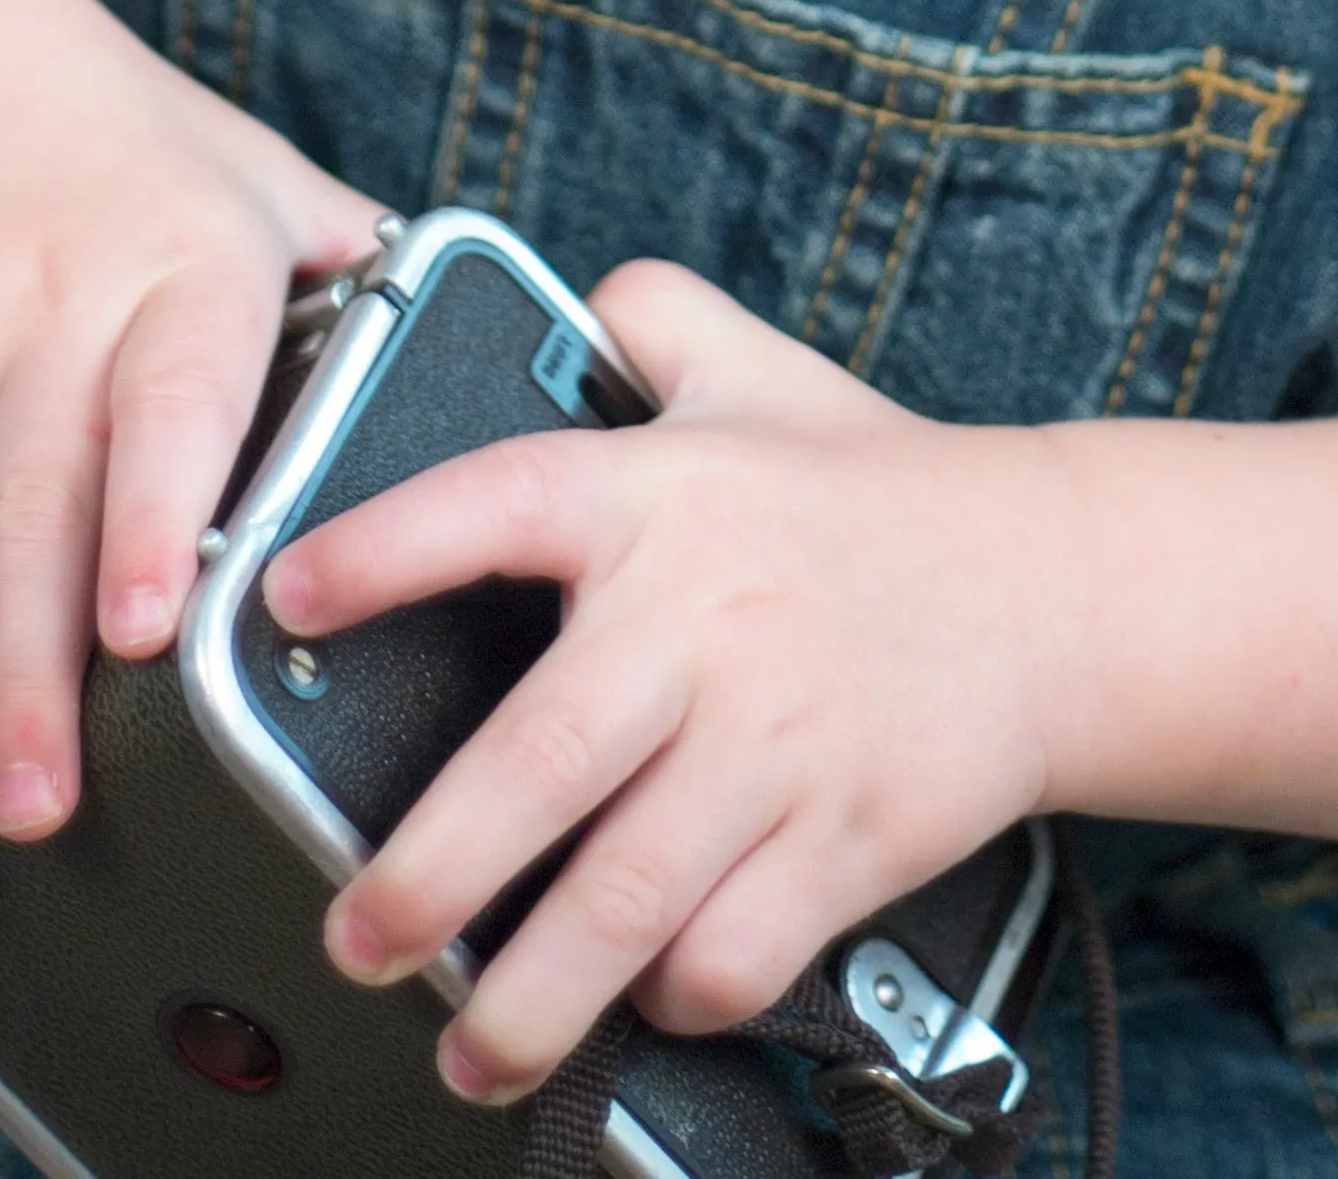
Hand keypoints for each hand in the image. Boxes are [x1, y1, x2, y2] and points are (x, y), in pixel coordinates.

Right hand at [0, 0, 378, 867]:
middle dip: (26, 675)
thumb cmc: (126, 138)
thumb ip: (357, 276)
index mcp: (181, 265)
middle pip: (30, 505)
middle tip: (40, 817)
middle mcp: (47, 298)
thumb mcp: (255, 171)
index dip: (152, 511)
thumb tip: (501, 366)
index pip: (170, 396)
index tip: (145, 629)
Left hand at [261, 262, 1069, 1103]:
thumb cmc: (875, 482)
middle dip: (428, 871)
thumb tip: (558, 293)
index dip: (383, 547)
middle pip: (542, 761)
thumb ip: (644, 317)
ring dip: (532, 992)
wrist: (1056, 583)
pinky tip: (635, 998)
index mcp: (659, 494)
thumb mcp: (752, 370)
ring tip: (465, 1045)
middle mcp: (704, 619)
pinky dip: (676, 991)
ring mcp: (778, 741)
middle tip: (353, 934)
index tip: (281, 600)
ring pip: (629, 895)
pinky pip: (737, 948)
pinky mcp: (847, 838)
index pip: (497, 501)